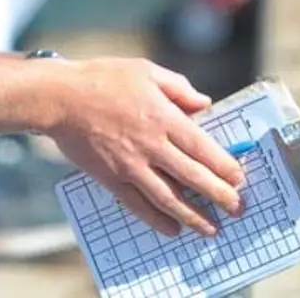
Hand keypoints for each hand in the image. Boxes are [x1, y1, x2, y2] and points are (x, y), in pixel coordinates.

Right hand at [47, 58, 244, 236]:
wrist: (59, 98)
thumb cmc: (102, 78)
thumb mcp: (145, 70)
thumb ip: (178, 88)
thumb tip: (204, 103)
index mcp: (163, 117)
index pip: (202, 148)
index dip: (224, 166)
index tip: (240, 178)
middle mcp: (151, 145)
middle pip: (193, 177)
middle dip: (219, 196)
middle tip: (238, 208)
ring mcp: (130, 165)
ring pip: (169, 198)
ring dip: (193, 216)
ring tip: (211, 228)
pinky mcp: (111, 178)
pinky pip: (138, 205)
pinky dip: (157, 220)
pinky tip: (172, 228)